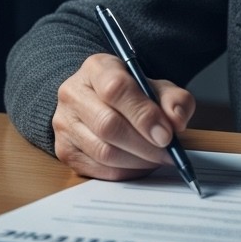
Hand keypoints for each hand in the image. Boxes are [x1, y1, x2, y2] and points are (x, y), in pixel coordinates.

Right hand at [51, 53, 195, 180]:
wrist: (99, 103)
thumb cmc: (131, 95)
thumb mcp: (156, 88)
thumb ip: (174, 100)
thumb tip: (176, 120)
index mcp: (97, 68)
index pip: (116, 89)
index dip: (143, 115)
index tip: (167, 134)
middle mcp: (73, 93)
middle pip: (108, 125)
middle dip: (144, 145)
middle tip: (168, 154)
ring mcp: (64, 123)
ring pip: (103, 151)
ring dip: (137, 161)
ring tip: (156, 159)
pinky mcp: (64, 150)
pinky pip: (98, 170)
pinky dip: (125, 172)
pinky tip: (139, 165)